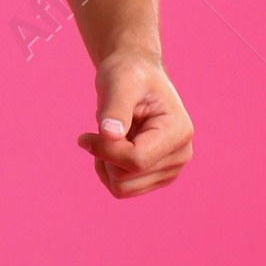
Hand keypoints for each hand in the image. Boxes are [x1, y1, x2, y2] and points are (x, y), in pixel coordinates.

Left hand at [77, 50, 193, 197]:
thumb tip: (110, 134)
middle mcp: (181, 155)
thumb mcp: (120, 82)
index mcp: (179, 131)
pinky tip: (110, 149)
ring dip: (105, 164)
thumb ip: (116, 108)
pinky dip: (108, 172)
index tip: (83, 137)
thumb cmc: (129, 74)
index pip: (136, 160)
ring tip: (109, 137)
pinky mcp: (157, 177)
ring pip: (122, 188)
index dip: (105, 151)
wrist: (135, 76)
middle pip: (127, 177)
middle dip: (105, 155)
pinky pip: (122, 190)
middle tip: (103, 129)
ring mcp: (171, 169)